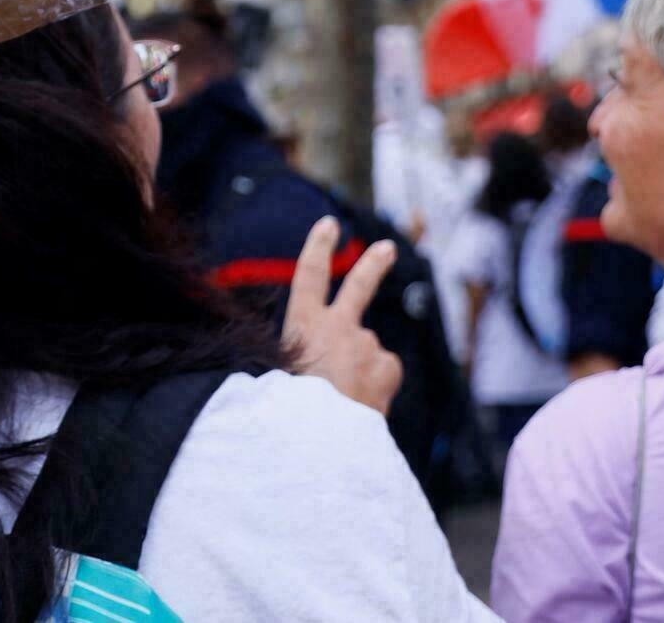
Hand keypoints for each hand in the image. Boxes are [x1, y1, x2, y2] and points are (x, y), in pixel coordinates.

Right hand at [281, 217, 402, 413]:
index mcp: (301, 325)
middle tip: (387, 249)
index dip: (318, 247)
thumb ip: (301, 363)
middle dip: (373, 266)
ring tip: (342, 405)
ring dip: (361, 374)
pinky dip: (376, 388)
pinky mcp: (385, 364)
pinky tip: (362, 407)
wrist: (314, 440)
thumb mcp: (276, 377)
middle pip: (359, 286)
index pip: (309, 276)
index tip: (329, 224)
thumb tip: (327, 372)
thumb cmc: (286, 413)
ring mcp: (364, 343)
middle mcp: (336, 326)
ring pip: (369, 354)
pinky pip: (383, 374)